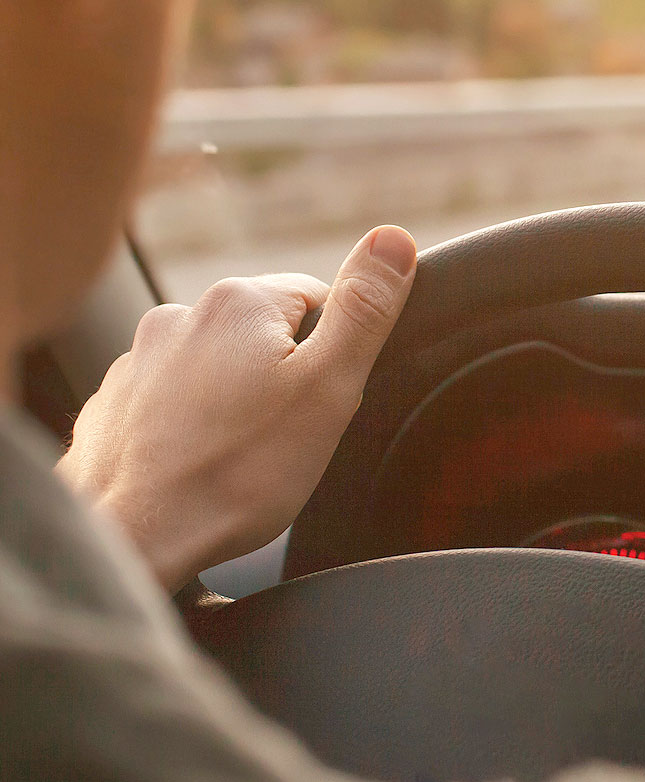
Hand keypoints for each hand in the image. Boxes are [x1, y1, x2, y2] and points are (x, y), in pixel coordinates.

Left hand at [58, 226, 417, 591]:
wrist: (132, 542)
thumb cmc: (236, 473)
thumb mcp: (328, 388)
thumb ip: (364, 309)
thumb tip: (394, 239)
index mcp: (240, 302)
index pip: (319, 299)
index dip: (331, 355)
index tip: (317, 403)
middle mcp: (180, 315)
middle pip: (264, 333)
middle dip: (280, 376)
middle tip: (282, 437)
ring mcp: (136, 360)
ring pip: (215, 367)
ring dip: (231, 400)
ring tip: (236, 457)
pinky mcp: (113, 404)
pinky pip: (169, 401)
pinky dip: (186, 426)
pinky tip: (195, 465)